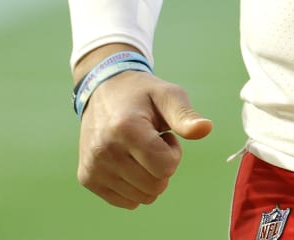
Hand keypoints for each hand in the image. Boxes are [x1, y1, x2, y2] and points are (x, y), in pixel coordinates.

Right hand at [77, 70, 212, 209]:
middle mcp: (104, 150)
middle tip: (151, 142)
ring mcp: (93, 167)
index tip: (163, 134)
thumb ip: (185, 115)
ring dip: (148, 177)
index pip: (166, 167)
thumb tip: (206, 129)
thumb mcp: (167, 95)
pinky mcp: (87, 178)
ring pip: (142, 198)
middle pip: (156, 186)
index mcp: (125, 128)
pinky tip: (126, 159)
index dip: (173, 152)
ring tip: (138, 149)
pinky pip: (126, 202)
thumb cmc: (141, 94)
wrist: (101, 90)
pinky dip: (133, 186)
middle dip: (162, 167)